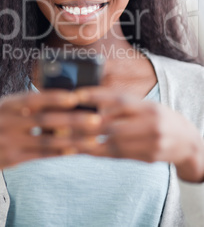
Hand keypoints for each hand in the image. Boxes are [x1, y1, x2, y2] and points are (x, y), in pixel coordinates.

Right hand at [0, 90, 100, 188]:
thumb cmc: (0, 124)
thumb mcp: (8, 109)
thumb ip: (30, 103)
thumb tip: (65, 98)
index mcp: (7, 103)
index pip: (34, 98)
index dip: (56, 97)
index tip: (77, 97)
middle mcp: (7, 121)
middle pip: (44, 120)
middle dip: (72, 120)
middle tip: (95, 120)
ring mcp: (9, 141)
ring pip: (47, 140)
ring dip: (72, 139)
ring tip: (92, 138)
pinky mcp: (13, 158)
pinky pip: (42, 154)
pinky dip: (60, 152)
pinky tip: (76, 150)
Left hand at [76, 87, 203, 182]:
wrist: (186, 141)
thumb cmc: (158, 118)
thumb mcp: (144, 106)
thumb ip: (121, 105)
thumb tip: (91, 103)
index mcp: (146, 106)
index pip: (118, 99)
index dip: (95, 96)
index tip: (76, 95)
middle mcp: (149, 122)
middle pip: (112, 124)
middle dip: (86, 123)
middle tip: (65, 121)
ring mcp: (150, 142)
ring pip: (113, 142)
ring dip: (88, 141)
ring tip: (69, 138)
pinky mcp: (148, 157)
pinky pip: (119, 155)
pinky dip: (100, 152)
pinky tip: (85, 149)